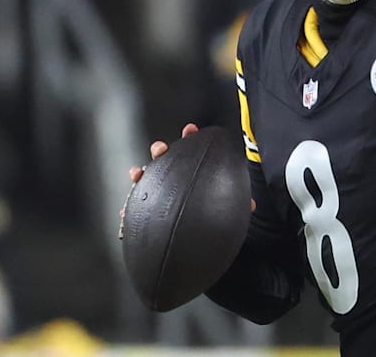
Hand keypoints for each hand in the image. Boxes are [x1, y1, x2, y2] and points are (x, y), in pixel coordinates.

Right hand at [118, 123, 255, 226]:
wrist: (197, 245)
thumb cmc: (211, 219)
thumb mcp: (227, 210)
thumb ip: (238, 205)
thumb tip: (250, 206)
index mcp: (194, 174)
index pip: (193, 152)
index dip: (192, 139)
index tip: (191, 130)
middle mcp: (176, 180)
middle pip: (167, 160)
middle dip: (161, 151)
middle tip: (161, 149)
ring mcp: (160, 194)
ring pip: (147, 179)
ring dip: (141, 173)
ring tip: (137, 173)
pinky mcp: (148, 211)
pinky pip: (135, 207)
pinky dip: (128, 208)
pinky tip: (124, 211)